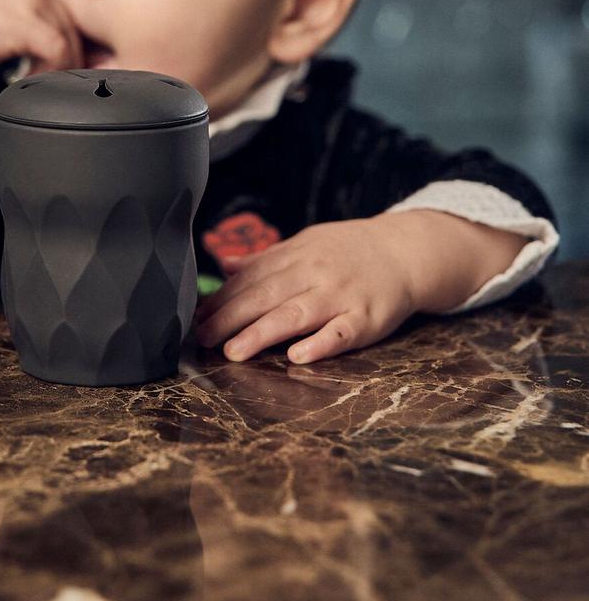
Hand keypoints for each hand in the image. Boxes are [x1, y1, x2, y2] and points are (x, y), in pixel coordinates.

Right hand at [0, 0, 83, 87]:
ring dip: (57, 68)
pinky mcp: (25, 21)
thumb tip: (65, 49)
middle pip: (69, 25)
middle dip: (66, 58)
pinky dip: (49, 72)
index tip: (55, 70)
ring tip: (34, 84)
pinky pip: (59, 51)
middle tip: (50, 83)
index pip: (62, 12)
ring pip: (68, 39)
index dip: (65, 44)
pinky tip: (24, 81)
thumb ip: (25, 22)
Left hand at [193, 217, 417, 364]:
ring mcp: (340, 296)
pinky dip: (320, 344)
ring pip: (297, 314)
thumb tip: (226, 266)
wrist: (405, 251)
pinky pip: (341, 333)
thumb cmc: (349, 251)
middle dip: (231, 317)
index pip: (251, 278)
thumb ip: (267, 260)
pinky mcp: (366, 319)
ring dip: (262, 332)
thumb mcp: (307, 244)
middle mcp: (314, 274)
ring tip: (234, 351)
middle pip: (266, 295)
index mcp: (296, 256)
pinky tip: (297, 357)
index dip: (222, 298)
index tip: (195, 317)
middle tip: (202, 337)